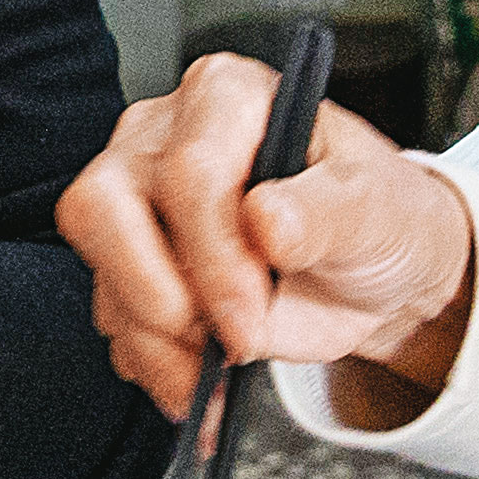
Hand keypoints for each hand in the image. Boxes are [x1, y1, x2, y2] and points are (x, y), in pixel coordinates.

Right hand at [54, 56, 478, 419]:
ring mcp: (137, 204)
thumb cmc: (376, 219)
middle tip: (228, 335)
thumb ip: (326, 209)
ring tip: (226, 368)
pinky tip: (206, 380)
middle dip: (160, 292)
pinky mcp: (130, 268)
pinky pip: (115, 324)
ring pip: (102, 274)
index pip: (186, 170)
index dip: (213, 251)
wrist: (374, 278)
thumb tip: (267, 219)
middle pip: (103, 207)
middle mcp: (164, 140)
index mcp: (227, 98)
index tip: (253, 305)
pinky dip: (159, 368)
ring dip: (161, 345)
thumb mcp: (376, 208)